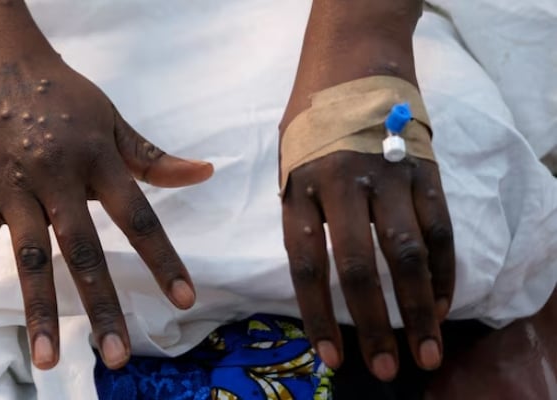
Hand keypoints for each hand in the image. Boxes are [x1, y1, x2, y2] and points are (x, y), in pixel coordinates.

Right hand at [0, 54, 212, 369]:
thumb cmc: (65, 94)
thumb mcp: (115, 120)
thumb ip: (154, 158)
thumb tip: (205, 172)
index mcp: (98, 160)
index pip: (139, 218)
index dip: (164, 260)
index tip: (184, 300)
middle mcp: (57, 178)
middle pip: (82, 249)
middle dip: (101, 303)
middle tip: (117, 354)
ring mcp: (14, 187)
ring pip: (26, 256)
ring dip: (38, 308)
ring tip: (47, 357)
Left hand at [281, 0, 453, 380]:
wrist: (354, 58)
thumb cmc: (312, 117)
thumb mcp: (286, 161)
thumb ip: (299, 212)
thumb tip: (315, 271)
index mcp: (299, 186)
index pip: (307, 265)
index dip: (318, 316)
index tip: (330, 356)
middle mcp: (343, 185)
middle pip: (360, 268)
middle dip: (374, 325)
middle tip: (385, 369)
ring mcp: (388, 175)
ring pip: (409, 254)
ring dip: (419, 309)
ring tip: (425, 352)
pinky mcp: (424, 168)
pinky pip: (439, 227)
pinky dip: (444, 270)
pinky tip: (444, 303)